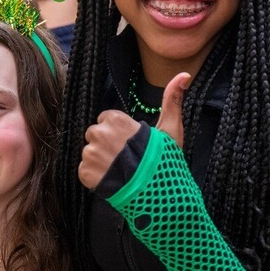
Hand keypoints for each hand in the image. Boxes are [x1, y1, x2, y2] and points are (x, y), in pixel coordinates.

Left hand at [78, 72, 191, 189]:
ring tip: (121, 172)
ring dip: (101, 162)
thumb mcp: (171, 129)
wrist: (160, 196)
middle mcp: (99, 134)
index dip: (118, 133)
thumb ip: (172, 100)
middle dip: (107, 146)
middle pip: (95, 136)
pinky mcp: (85, 173)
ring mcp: (90, 155)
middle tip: (126, 160)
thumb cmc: (166, 161)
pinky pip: (85, 171)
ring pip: (89, 154)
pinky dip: (95, 177)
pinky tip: (113, 181)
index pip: (106, 121)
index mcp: (115, 120)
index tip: (131, 145)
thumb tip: (184, 74)